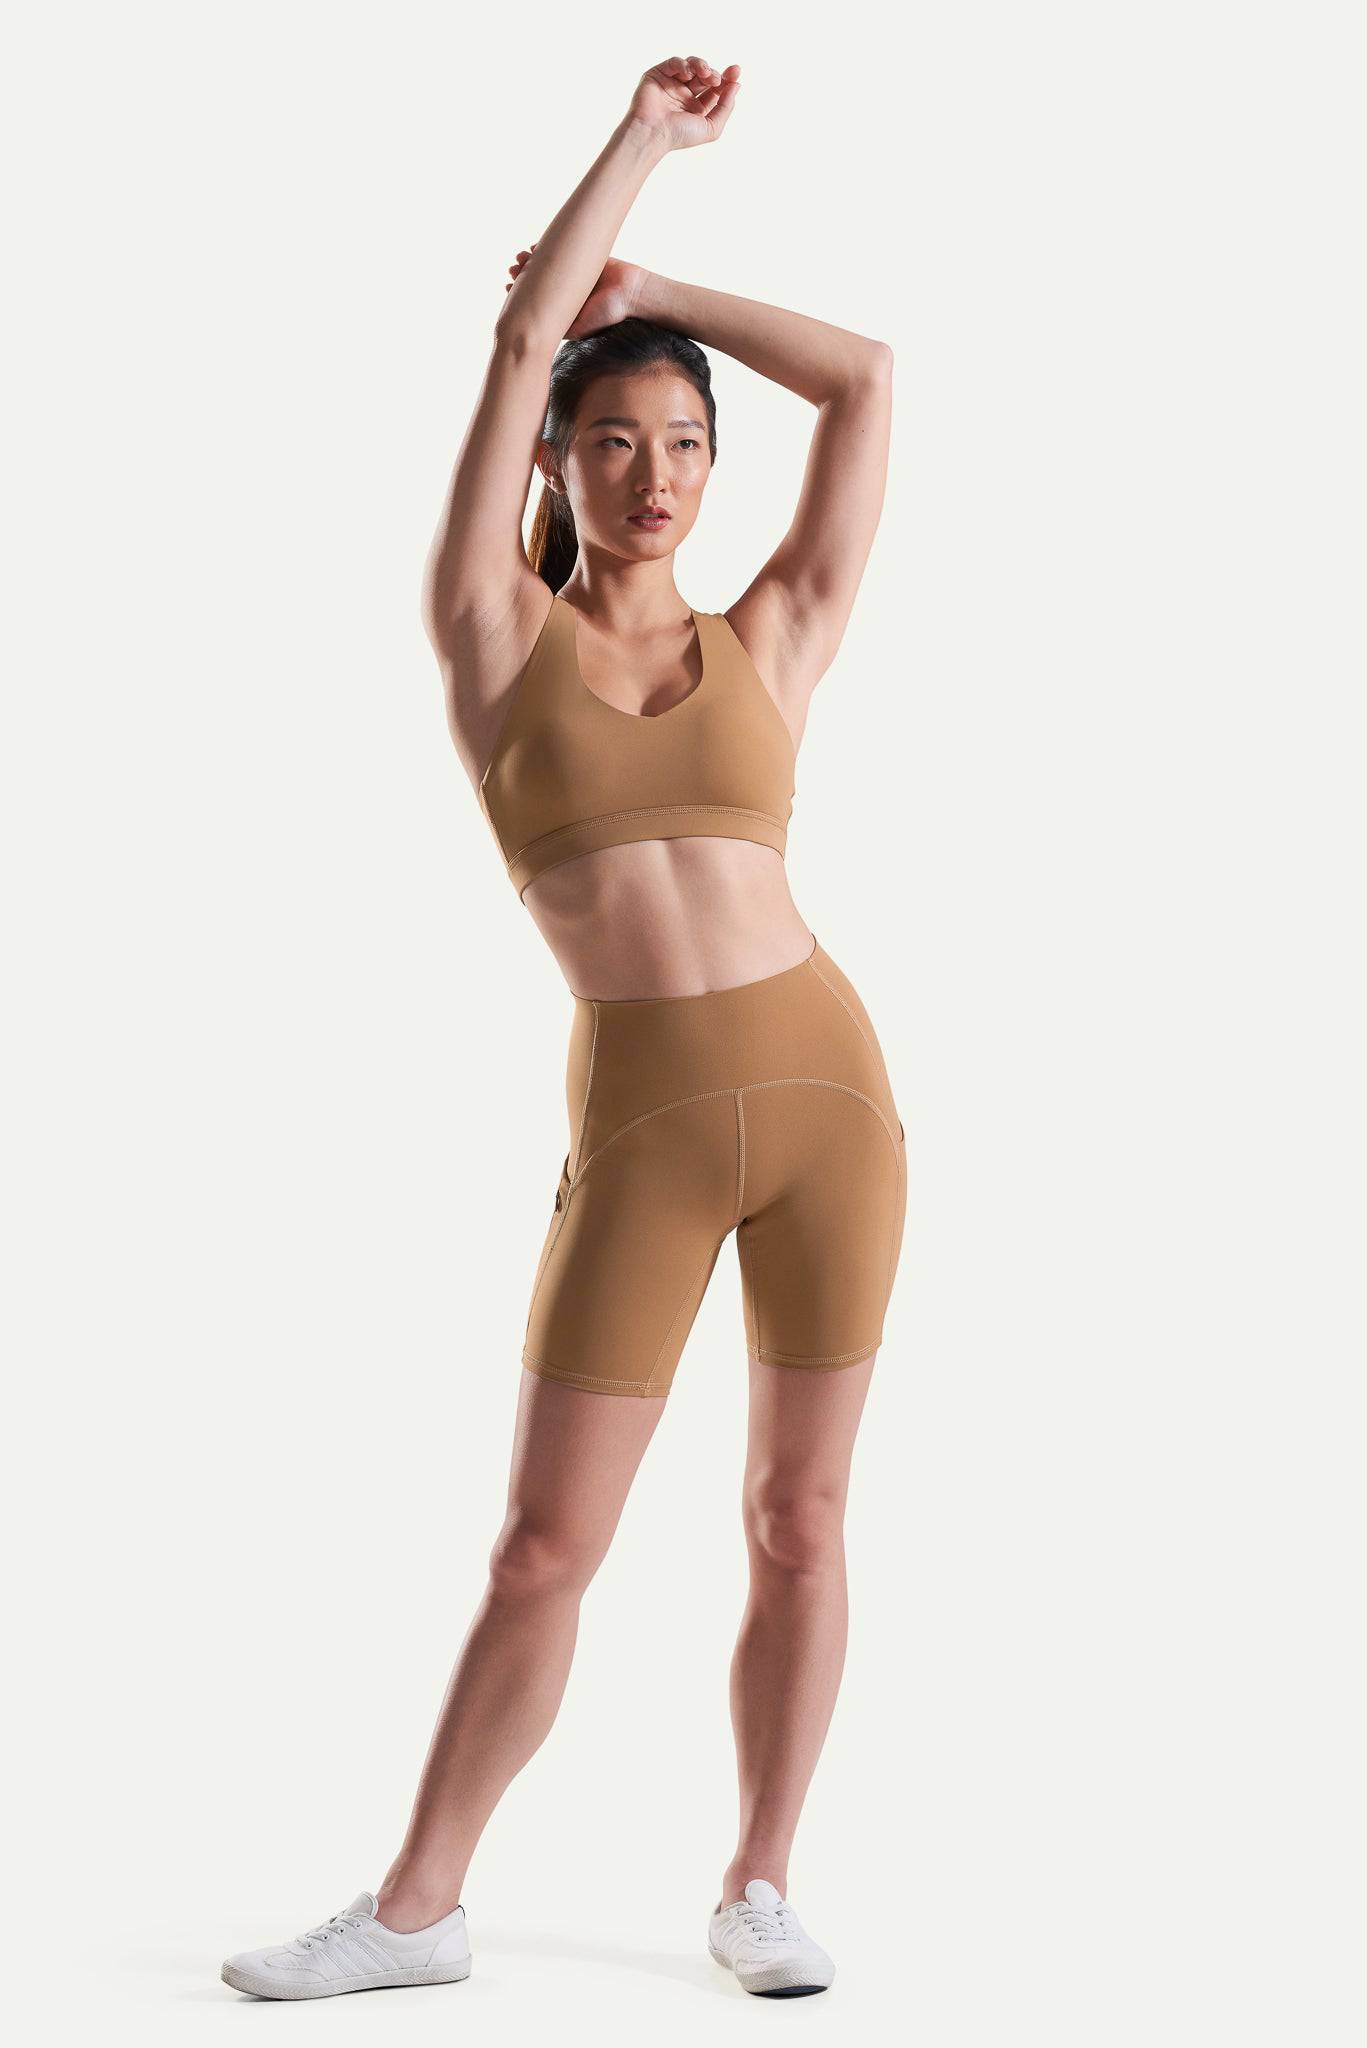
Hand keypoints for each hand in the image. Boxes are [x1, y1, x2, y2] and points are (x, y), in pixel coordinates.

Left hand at [505, 247, 649, 339]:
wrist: (631, 293)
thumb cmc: (605, 315)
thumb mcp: (576, 329)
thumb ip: (554, 330)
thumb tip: (526, 333)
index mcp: (561, 308)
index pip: (534, 301)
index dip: (518, 294)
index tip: (507, 288)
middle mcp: (565, 291)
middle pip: (537, 281)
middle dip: (521, 274)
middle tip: (512, 270)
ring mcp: (572, 273)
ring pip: (545, 265)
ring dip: (530, 260)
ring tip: (521, 256)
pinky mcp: (581, 257)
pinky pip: (559, 249)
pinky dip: (546, 248)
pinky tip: (535, 247)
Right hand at [624, 55, 739, 150]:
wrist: (652, 133)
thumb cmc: (680, 135)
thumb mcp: (711, 127)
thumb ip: (725, 107)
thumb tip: (736, 85)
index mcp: (697, 108)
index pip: (715, 89)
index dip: (727, 79)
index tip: (736, 71)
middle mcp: (684, 95)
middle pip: (705, 75)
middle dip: (715, 74)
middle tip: (716, 79)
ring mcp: (671, 84)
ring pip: (692, 65)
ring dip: (702, 65)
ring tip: (705, 74)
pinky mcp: (658, 75)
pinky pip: (674, 62)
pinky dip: (683, 64)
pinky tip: (687, 75)